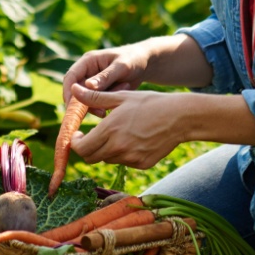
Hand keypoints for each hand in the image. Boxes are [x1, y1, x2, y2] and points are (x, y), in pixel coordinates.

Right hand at [61, 45, 149, 105]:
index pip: (71, 77)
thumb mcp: (121, 67)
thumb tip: (88, 86)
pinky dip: (103, 106)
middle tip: (100, 112)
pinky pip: (95, 103)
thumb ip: (105, 76)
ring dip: (97, 105)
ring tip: (114, 103)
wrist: (144, 64)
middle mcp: (87, 72)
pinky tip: (115, 104)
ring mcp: (92, 83)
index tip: (73, 107)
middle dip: (85, 103)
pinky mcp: (98, 93)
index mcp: (88, 61)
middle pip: (76, 91)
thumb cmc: (133, 59)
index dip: (69, 92)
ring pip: (85, 100)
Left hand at [66, 83, 187, 169]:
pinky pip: (125, 162)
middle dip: (87, 149)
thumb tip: (74, 90)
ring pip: (108, 159)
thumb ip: (95, 97)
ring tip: (119, 133)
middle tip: (92, 137)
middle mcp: (118, 147)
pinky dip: (124, 153)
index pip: (81, 148)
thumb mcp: (122, 96)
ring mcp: (131, 158)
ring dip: (106, 150)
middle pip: (91, 158)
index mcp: (110, 129)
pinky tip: (135, 139)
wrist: (180, 117)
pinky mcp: (142, 164)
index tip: (79, 135)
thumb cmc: (150, 103)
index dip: (76, 143)